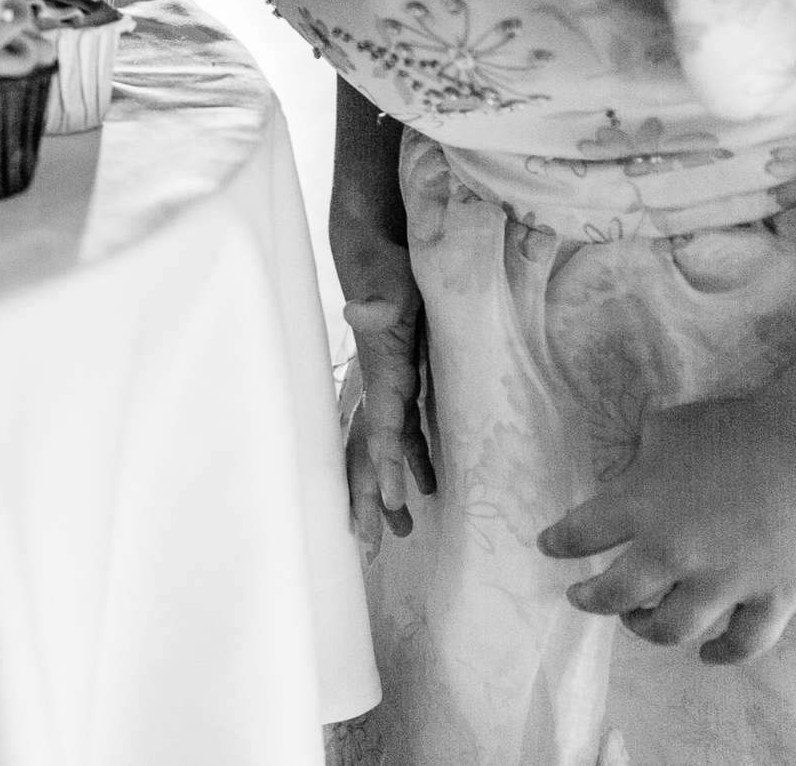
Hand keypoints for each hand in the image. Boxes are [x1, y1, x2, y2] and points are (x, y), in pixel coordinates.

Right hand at [341, 282, 435, 547]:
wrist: (373, 248)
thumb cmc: (383, 265)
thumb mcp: (387, 282)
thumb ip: (378, 301)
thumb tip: (362, 307)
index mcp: (381, 372)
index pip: (381, 426)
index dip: (383, 464)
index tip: (390, 501)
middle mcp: (381, 386)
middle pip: (371, 452)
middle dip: (371, 498)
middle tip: (375, 546)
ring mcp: (391, 385)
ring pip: (388, 450)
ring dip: (392, 490)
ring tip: (403, 534)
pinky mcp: (405, 377)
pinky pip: (409, 431)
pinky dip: (415, 462)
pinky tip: (432, 488)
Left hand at [539, 390, 795, 663]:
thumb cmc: (739, 426)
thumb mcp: (668, 429)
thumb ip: (639, 461)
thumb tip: (625, 480)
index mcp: (640, 504)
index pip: (579, 535)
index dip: (558, 544)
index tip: (550, 548)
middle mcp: (673, 550)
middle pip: (614, 596)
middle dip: (591, 600)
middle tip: (582, 597)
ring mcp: (724, 581)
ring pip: (669, 630)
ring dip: (646, 629)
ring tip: (640, 621)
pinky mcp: (772, 598)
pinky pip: (741, 644)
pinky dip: (721, 654)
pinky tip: (707, 653)